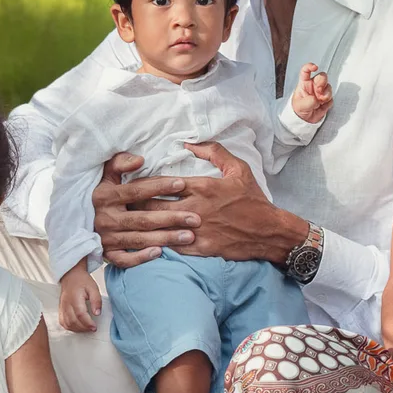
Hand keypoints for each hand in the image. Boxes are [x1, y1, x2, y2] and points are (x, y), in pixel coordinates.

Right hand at [57, 265, 100, 331]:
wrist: (71, 275)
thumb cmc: (82, 281)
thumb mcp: (93, 288)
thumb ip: (96, 300)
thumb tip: (97, 313)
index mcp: (75, 298)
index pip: (80, 314)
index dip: (87, 323)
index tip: (94, 327)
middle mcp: (66, 304)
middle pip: (73, 321)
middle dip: (84, 328)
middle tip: (92, 328)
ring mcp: (62, 307)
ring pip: (67, 323)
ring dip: (77, 329)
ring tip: (86, 328)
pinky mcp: (60, 309)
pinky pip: (62, 322)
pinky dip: (70, 327)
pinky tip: (77, 327)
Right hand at [92, 152, 196, 267]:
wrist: (78, 220)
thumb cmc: (103, 194)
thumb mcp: (106, 175)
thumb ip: (120, 163)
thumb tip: (140, 160)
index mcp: (105, 196)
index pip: (136, 191)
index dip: (159, 187)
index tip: (182, 184)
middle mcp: (105, 218)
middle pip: (143, 219)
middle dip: (171, 218)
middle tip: (195, 218)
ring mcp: (106, 238)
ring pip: (139, 239)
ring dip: (165, 238)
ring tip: (189, 236)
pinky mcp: (107, 254)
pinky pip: (124, 259)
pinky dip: (141, 257)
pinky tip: (161, 253)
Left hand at [144, 141, 306, 262]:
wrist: (269, 231)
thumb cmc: (253, 199)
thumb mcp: (239, 169)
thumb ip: (214, 152)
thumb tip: (189, 144)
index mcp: (202, 187)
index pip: (162, 183)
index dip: (143, 184)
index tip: (132, 184)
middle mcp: (196, 208)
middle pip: (153, 205)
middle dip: (136, 204)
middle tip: (123, 204)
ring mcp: (197, 230)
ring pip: (159, 227)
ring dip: (143, 224)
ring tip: (129, 223)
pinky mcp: (200, 248)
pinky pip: (171, 246)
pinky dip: (158, 243)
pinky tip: (147, 241)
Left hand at [291, 63, 332, 123]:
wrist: (305, 120)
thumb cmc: (299, 110)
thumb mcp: (300, 106)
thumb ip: (308, 101)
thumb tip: (316, 99)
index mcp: (304, 84)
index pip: (306, 71)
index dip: (310, 67)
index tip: (315, 67)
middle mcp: (313, 86)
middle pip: (322, 77)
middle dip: (322, 82)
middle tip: (319, 90)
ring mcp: (321, 92)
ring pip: (328, 87)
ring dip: (326, 94)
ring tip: (320, 100)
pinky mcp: (326, 99)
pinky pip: (331, 98)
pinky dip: (328, 102)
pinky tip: (322, 105)